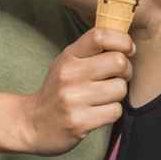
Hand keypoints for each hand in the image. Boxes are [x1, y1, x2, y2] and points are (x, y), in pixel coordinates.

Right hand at [20, 27, 132, 154]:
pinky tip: (98, 111)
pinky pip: (115, 111)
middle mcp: (70, 75)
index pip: (100, 35)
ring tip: (104, 97)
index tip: (127, 49)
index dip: (122, 40)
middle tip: (118, 77)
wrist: (33, 124)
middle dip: (126, 71)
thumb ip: (92, 50)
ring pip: (120, 89)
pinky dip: (112, 112)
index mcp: (69, 57)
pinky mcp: (79, 122)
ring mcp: (74, 99)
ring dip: (117, 94)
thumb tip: (127, 43)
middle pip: (119, 62)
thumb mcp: (68, 63)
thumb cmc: (58, 90)